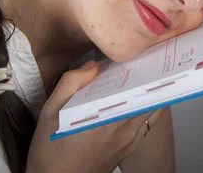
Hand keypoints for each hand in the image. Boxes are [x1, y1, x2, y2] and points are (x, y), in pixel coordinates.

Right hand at [26, 61, 163, 172]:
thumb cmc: (50, 148)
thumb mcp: (50, 112)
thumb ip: (71, 83)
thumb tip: (93, 66)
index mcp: (106, 118)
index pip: (137, 88)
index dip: (144, 69)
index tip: (144, 53)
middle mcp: (124, 129)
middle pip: (150, 97)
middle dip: (151, 77)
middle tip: (148, 59)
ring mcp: (130, 141)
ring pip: (152, 110)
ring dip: (151, 92)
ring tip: (146, 74)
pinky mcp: (129, 149)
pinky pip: (146, 124)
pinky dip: (147, 108)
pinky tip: (137, 97)